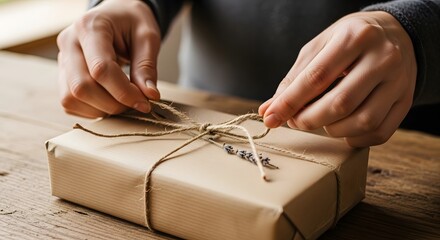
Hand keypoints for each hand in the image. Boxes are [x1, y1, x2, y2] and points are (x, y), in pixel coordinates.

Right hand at [57, 0, 160, 117]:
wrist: (118, 16)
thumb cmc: (132, 22)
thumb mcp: (148, 37)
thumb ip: (147, 67)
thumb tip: (149, 96)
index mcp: (90, 27)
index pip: (100, 69)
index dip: (124, 92)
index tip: (145, 103)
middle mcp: (69, 42)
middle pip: (81, 87)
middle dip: (113, 104)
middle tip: (136, 103)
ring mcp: (62, 59)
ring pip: (71, 98)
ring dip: (102, 109)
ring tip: (124, 102)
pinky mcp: (62, 74)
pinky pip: (70, 103)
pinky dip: (92, 110)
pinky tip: (111, 101)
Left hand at [259, 11, 416, 146]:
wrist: (394, 33)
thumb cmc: (349, 41)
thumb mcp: (319, 48)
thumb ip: (294, 79)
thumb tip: (270, 110)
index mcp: (355, 37)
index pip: (316, 78)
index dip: (290, 102)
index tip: (271, 118)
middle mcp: (383, 58)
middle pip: (340, 103)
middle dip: (309, 120)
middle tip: (296, 121)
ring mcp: (399, 81)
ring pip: (362, 122)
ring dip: (332, 130)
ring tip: (321, 120)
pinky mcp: (406, 100)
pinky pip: (379, 133)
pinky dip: (354, 138)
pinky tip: (343, 129)